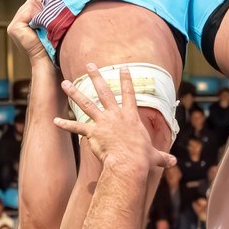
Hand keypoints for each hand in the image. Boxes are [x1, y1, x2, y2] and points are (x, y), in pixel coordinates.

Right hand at [7, 0, 49, 65]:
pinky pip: (28, 11)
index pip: (33, 3)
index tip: (49, 15)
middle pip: (31, 2)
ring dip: (40, 14)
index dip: (42, 7)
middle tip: (47, 24)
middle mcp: (16, 21)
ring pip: (30, 4)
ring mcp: (13, 25)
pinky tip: (38, 27)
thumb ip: (44, 9)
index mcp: (23, 20)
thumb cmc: (51, 42)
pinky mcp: (13, 27)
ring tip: (43, 27)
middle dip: (42, 10)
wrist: (47, 59)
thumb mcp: (48, 22)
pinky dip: (36, 16)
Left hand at [54, 64, 176, 176]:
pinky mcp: (92, 133)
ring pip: (86, 103)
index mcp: (131, 117)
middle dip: (96, 76)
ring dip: (75, 93)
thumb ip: (162, 157)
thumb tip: (173, 163)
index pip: (130, 93)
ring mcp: (102, 122)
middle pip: (104, 91)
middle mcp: (115, 115)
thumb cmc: (142, 159)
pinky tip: (55, 120)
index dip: (126, 79)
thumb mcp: (154, 156)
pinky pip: (76, 127)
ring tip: (65, 83)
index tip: (123, 67)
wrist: (129, 163)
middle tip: (89, 65)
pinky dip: (65, 124)